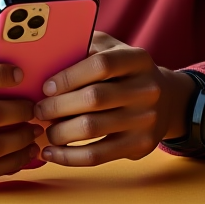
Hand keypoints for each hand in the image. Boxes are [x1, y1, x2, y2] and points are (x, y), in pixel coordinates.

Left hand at [34, 32, 195, 166]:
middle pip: (94, 98)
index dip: (69, 76)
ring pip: (92, 128)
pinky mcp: (141, 145)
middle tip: (38, 110)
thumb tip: (45, 55)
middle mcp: (148, 88)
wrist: (166, 101)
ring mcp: (146, 119)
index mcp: (138, 59)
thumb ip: (85, 47)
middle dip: (58, 106)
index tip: (46, 86)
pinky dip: (68, 157)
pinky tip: (51, 152)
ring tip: (46, 130)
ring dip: (59, 132)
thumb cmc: (124, 73)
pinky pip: (97, 156)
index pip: (101, 64)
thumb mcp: (113, 50)